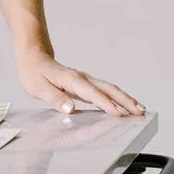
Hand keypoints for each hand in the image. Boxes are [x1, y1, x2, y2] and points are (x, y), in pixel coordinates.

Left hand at [17, 50, 143, 117]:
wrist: (33, 58)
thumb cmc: (34, 73)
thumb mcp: (37, 88)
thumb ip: (54, 98)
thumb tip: (69, 108)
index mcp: (72, 80)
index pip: (92, 94)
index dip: (106, 104)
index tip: (118, 115)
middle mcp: (82, 78)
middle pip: (108, 89)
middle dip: (125, 101)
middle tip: (140, 112)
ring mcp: (86, 80)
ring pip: (110, 89)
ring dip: (126, 99)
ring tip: (140, 109)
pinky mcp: (86, 84)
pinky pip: (105, 91)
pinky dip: (117, 98)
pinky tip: (124, 106)